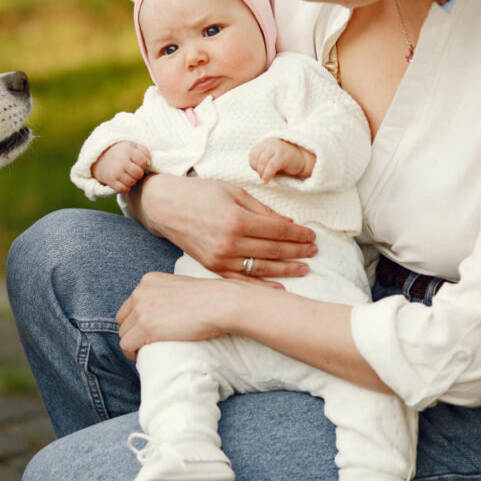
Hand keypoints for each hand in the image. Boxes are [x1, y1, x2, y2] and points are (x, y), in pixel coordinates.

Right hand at [91, 142, 151, 193]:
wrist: (102, 157)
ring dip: (133, 181)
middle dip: (139, 173)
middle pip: (138, 173)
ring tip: (129, 176)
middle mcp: (120, 161)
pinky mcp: (110, 180)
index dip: (143, 164)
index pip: (142, 161)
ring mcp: (115, 171)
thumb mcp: (133, 147)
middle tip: (134, 171)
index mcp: (127, 150)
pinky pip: (124, 189)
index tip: (138, 163)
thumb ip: (145, 152)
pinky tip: (124, 182)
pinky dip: (126, 187)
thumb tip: (148, 164)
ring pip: (132, 182)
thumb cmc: (123, 153)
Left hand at [115, 271, 282, 359]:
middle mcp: (141, 291)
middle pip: (123, 318)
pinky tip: (141, 357)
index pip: (131, 303)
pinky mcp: (145, 326)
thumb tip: (167, 312)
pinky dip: (131, 353)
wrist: (220, 303)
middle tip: (146, 343)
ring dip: (132, 343)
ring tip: (145, 351)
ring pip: (123, 333)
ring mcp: (141, 309)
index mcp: (149, 280)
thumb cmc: (211, 298)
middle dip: (132, 331)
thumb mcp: (182, 287)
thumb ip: (169, 294)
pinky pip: (126, 345)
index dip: (136, 319)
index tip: (147, 330)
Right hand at [128, 173, 316, 278]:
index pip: (278, 231)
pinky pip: (241, 281)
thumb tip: (288, 224)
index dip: (299, 235)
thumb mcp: (234, 192)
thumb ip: (262, 210)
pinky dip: (262, 286)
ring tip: (304, 267)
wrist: (165, 207)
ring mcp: (220, 258)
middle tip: (314, 251)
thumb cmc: (199, 193)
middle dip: (298, 251)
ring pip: (261, 268)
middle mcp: (230, 243)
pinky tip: (280, 288)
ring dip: (286, 269)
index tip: (313, 236)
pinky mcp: (212, 267)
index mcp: (237, 220)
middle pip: (274, 251)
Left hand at [249, 137, 315, 181]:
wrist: (303, 158)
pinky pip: (271, 166)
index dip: (253, 164)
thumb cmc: (284, 160)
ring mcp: (276, 148)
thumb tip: (253, 172)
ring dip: (261, 173)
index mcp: (265, 143)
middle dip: (257, 169)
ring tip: (264, 180)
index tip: (259, 172)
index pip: (253, 154)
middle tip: (262, 177)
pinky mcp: (283, 156)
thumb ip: (261, 161)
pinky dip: (266, 175)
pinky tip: (265, 181)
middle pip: (257, 157)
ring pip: (262, 162)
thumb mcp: (271, 157)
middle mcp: (269, 143)